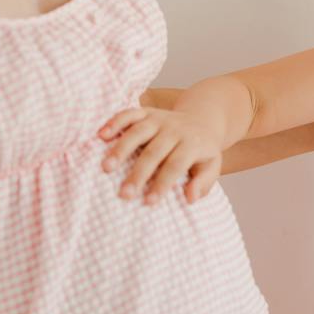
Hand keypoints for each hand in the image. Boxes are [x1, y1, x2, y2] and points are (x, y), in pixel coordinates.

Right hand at [98, 106, 222, 204]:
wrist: (202, 119)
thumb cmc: (203, 151)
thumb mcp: (212, 166)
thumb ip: (203, 183)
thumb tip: (190, 198)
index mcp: (192, 144)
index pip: (175, 165)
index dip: (162, 183)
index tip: (149, 202)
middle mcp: (174, 130)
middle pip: (154, 152)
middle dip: (138, 174)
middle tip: (124, 194)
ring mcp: (159, 119)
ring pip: (138, 132)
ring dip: (121, 149)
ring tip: (106, 168)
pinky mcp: (147, 111)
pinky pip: (129, 114)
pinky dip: (115, 122)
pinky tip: (101, 136)